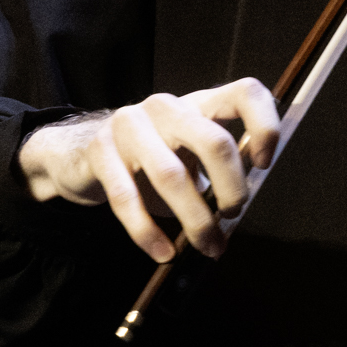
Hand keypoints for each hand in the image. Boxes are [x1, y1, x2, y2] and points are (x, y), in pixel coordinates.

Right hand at [17, 78, 279, 261]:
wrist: (81, 154)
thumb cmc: (150, 162)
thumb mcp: (188, 157)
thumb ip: (216, 175)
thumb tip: (238, 213)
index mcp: (198, 103)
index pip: (246, 93)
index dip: (265, 125)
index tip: (265, 164)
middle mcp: (167, 107)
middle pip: (213, 141)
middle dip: (232, 188)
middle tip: (233, 215)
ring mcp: (129, 124)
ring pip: (171, 175)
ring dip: (196, 221)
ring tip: (207, 246)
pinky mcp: (100, 150)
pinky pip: (127, 198)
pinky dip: (148, 233)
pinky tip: (164, 253)